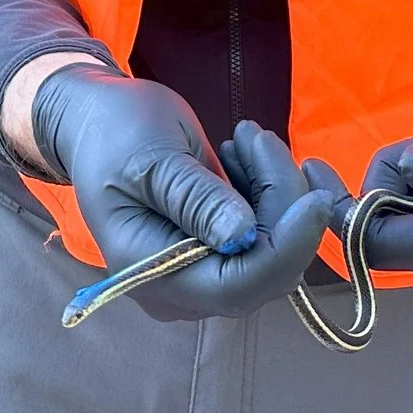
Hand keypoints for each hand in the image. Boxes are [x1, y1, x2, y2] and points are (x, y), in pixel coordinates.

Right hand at [33, 67, 337, 319]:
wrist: (95, 123)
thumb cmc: (114, 132)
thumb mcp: (151, 155)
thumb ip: (195, 197)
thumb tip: (243, 235)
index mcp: (152, 272)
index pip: (237, 286)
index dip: (285, 249)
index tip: (317, 198)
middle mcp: (181, 289)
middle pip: (263, 269)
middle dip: (283, 205)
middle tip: (261, 140)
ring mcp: (200, 275)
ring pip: (272, 251)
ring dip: (276, 192)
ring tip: (246, 139)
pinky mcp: (217, 254)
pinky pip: (264, 237)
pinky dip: (267, 195)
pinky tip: (242, 157)